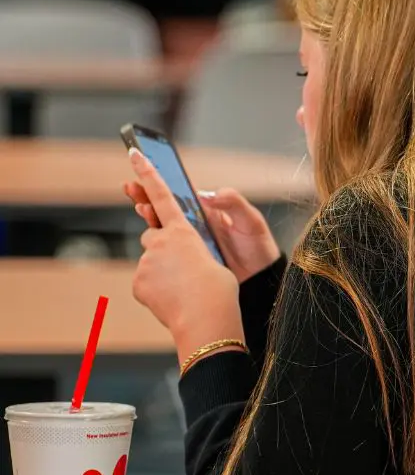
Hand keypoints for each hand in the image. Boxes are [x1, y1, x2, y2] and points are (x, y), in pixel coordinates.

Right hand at [123, 180, 279, 284]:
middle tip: (131, 187)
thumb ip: (233, 203)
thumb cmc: (257, 247)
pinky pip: (166, 251)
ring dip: (148, 216)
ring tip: (141, 206)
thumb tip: (206, 194)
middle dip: (145, 195)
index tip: (144, 166)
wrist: (260, 280)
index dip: (160, 181)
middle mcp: (193, 225)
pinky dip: (155, 244)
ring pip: (161, 227)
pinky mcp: (186, 261)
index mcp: (207, 210)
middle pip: (163, 207)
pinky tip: (149, 238)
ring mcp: (188, 243)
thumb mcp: (251, 221)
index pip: (179, 192)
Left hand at [125, 150, 242, 364]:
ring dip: (162, 271)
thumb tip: (183, 244)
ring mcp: (146, 262)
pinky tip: (173, 299)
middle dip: (163, 245)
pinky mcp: (138, 282)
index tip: (134, 153)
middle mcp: (161, 241)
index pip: (163, 195)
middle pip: (154, 235)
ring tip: (183, 288)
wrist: (207, 321)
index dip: (148, 173)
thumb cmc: (219, 290)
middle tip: (182, 265)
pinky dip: (156, 289)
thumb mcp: (215, 258)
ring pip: (150, 261)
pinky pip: (145, 282)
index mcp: (183, 230)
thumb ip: (195, 245)